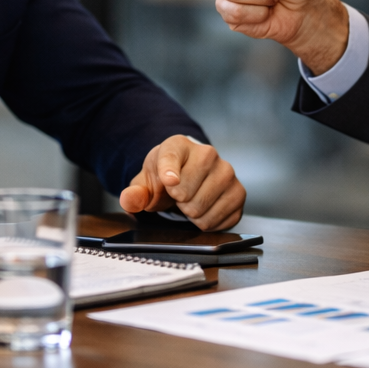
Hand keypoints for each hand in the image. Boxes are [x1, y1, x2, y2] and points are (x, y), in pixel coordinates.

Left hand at [118, 135, 245, 230]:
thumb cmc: (167, 177)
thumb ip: (135, 193)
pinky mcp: (239, 194)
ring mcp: (227, 173)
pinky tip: (205, 208)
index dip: (168, 173)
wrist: (189, 175)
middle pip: (185, 194)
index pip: (171, 158)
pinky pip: (217, 221)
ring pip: (201, 209)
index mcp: (179, 145)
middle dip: (176, 203)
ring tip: (191, 200)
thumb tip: (129, 200)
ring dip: (191, 213)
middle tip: (178, 196)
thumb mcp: (146, 182)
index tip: (169, 182)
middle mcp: (208, 154)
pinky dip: (207, 221)